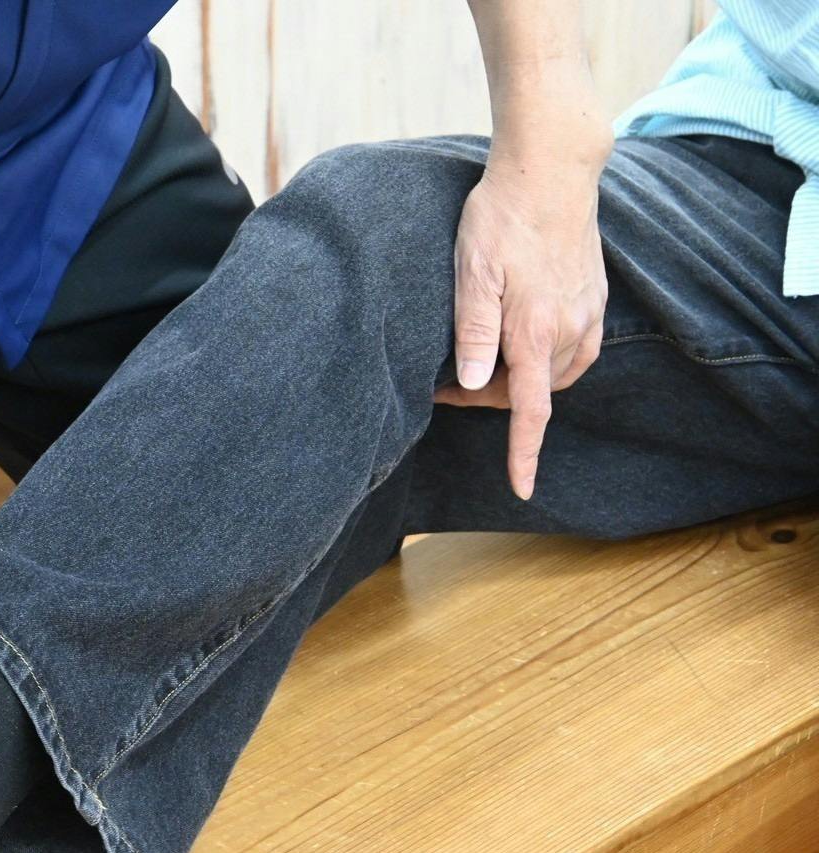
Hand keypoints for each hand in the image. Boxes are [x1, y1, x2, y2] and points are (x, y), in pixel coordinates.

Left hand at [436, 157, 607, 498]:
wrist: (551, 171)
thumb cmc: (500, 218)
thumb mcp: (472, 273)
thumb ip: (474, 332)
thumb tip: (475, 385)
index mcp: (534, 331)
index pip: (531, 411)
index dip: (523, 454)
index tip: (521, 488)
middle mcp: (568, 329)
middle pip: (529, 393)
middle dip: (490, 397)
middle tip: (448, 379)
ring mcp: (588, 313)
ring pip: (552, 375)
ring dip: (518, 380)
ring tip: (480, 358)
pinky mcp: (595, 298)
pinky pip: (574, 351)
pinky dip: (546, 361)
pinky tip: (523, 346)